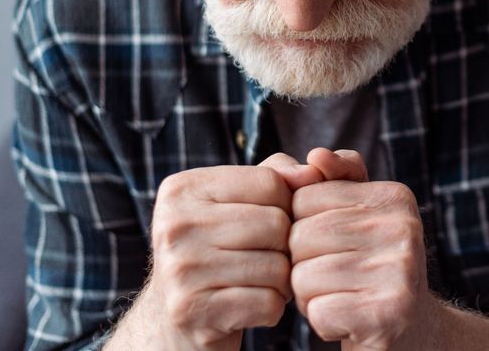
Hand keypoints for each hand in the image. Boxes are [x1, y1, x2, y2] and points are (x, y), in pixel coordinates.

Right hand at [136, 153, 324, 349]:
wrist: (180, 316)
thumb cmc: (220, 248)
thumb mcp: (238, 202)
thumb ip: (277, 175)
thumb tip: (314, 171)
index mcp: (183, 188)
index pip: (270, 182)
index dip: (286, 205)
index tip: (268, 223)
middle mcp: (174, 225)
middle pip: (275, 224)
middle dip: (286, 246)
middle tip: (269, 259)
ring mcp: (178, 269)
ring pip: (277, 267)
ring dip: (283, 281)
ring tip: (261, 282)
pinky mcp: (191, 310)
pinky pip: (268, 303)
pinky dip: (273, 308)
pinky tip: (253, 307)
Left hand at [289, 149, 432, 349]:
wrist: (411, 330)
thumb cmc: (370, 267)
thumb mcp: (358, 216)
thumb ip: (335, 179)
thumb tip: (315, 156)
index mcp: (395, 196)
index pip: (304, 199)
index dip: (302, 228)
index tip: (332, 246)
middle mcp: (404, 227)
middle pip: (300, 237)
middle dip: (302, 264)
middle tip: (335, 279)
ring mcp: (400, 270)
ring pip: (303, 276)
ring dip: (309, 297)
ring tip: (341, 297)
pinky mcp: (389, 312)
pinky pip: (317, 311)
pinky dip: (321, 322)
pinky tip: (347, 320)